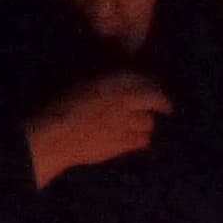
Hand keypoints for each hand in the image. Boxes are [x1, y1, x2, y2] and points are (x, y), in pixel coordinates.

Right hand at [26, 72, 170, 187]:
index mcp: (112, 82)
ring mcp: (125, 122)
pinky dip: (141, 140)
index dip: (153, 83)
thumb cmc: (61, 107)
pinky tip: (136, 140)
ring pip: (149, 123)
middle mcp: (124, 100)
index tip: (155, 86)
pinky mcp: (123, 143)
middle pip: (155, 99)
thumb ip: (103, 80)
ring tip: (142, 126)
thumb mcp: (81, 83)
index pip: (144, 79)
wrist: (56, 135)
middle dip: (163, 103)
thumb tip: (118, 79)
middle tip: (166, 108)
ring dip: (147, 124)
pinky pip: (143, 141)